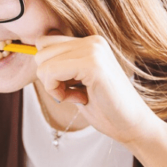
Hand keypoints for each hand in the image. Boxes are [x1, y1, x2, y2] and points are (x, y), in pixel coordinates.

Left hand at [35, 32, 162, 144]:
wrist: (132, 126)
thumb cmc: (106, 108)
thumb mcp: (78, 82)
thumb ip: (62, 67)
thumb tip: (34, 56)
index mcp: (91, 42)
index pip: (45, 43)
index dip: (49, 69)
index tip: (69, 86)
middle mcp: (93, 41)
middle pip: (41, 50)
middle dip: (49, 77)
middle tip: (73, 93)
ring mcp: (94, 50)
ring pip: (43, 62)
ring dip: (53, 86)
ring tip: (78, 96)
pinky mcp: (93, 65)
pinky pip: (51, 72)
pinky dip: (57, 91)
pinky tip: (79, 99)